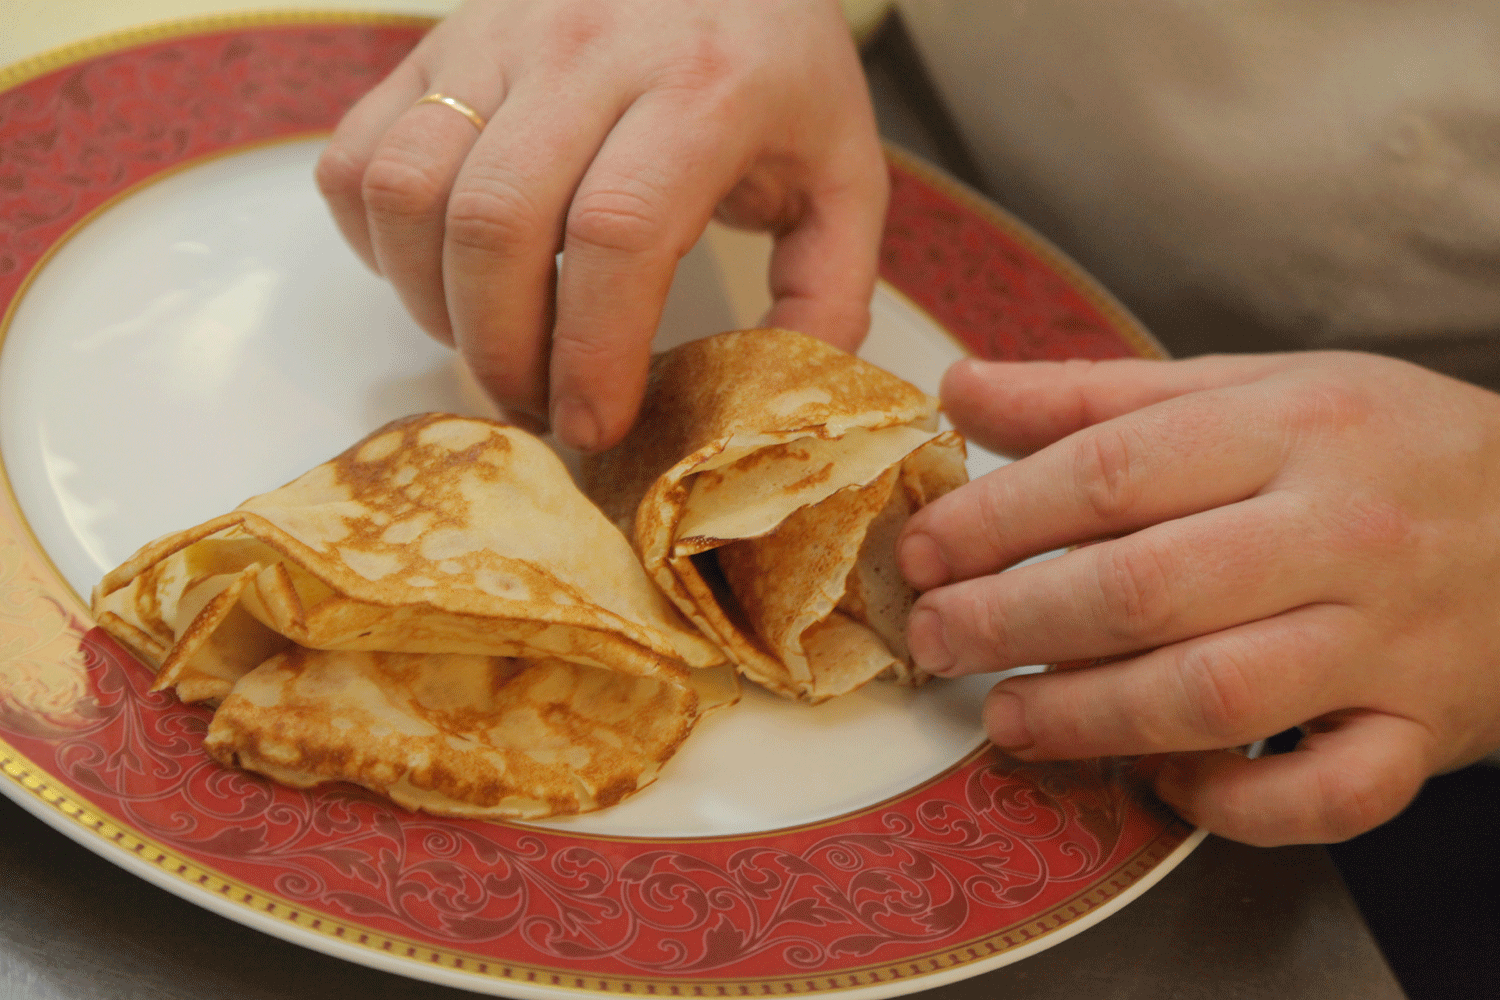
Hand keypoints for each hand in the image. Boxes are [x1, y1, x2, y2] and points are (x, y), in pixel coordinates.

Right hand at [316, 0, 886, 450]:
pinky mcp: (434, 43)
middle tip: (539, 406)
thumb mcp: (843, 172)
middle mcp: (587, 48)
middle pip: (497, 224)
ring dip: (434, 303)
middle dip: (505, 351)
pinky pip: (360, 157)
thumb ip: (829, 288)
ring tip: (490, 346)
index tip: (594, 424)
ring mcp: (496, 37)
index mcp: (704, 86)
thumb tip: (774, 398)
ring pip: (410, 191)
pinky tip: (443, 276)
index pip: (619, 232)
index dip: (593, 351)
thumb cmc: (775, 70)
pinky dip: (379, 241)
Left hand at [899, 351, 1499, 845]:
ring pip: (1215, 693)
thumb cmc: (1381, 450)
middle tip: (938, 639)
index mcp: (1287, 427)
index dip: (995, 519)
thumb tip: (962, 391)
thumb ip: (1098, 396)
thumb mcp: (1250, 388)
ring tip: (1007, 718)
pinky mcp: (1420, 731)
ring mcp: (1386, 639)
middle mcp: (1337, 530)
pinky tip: (1161, 780)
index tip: (924, 550)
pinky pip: (1323, 793)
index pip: (1110, 472)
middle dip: (1011, 622)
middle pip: (1142, 587)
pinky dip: (1232, 802)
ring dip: (1088, 716)